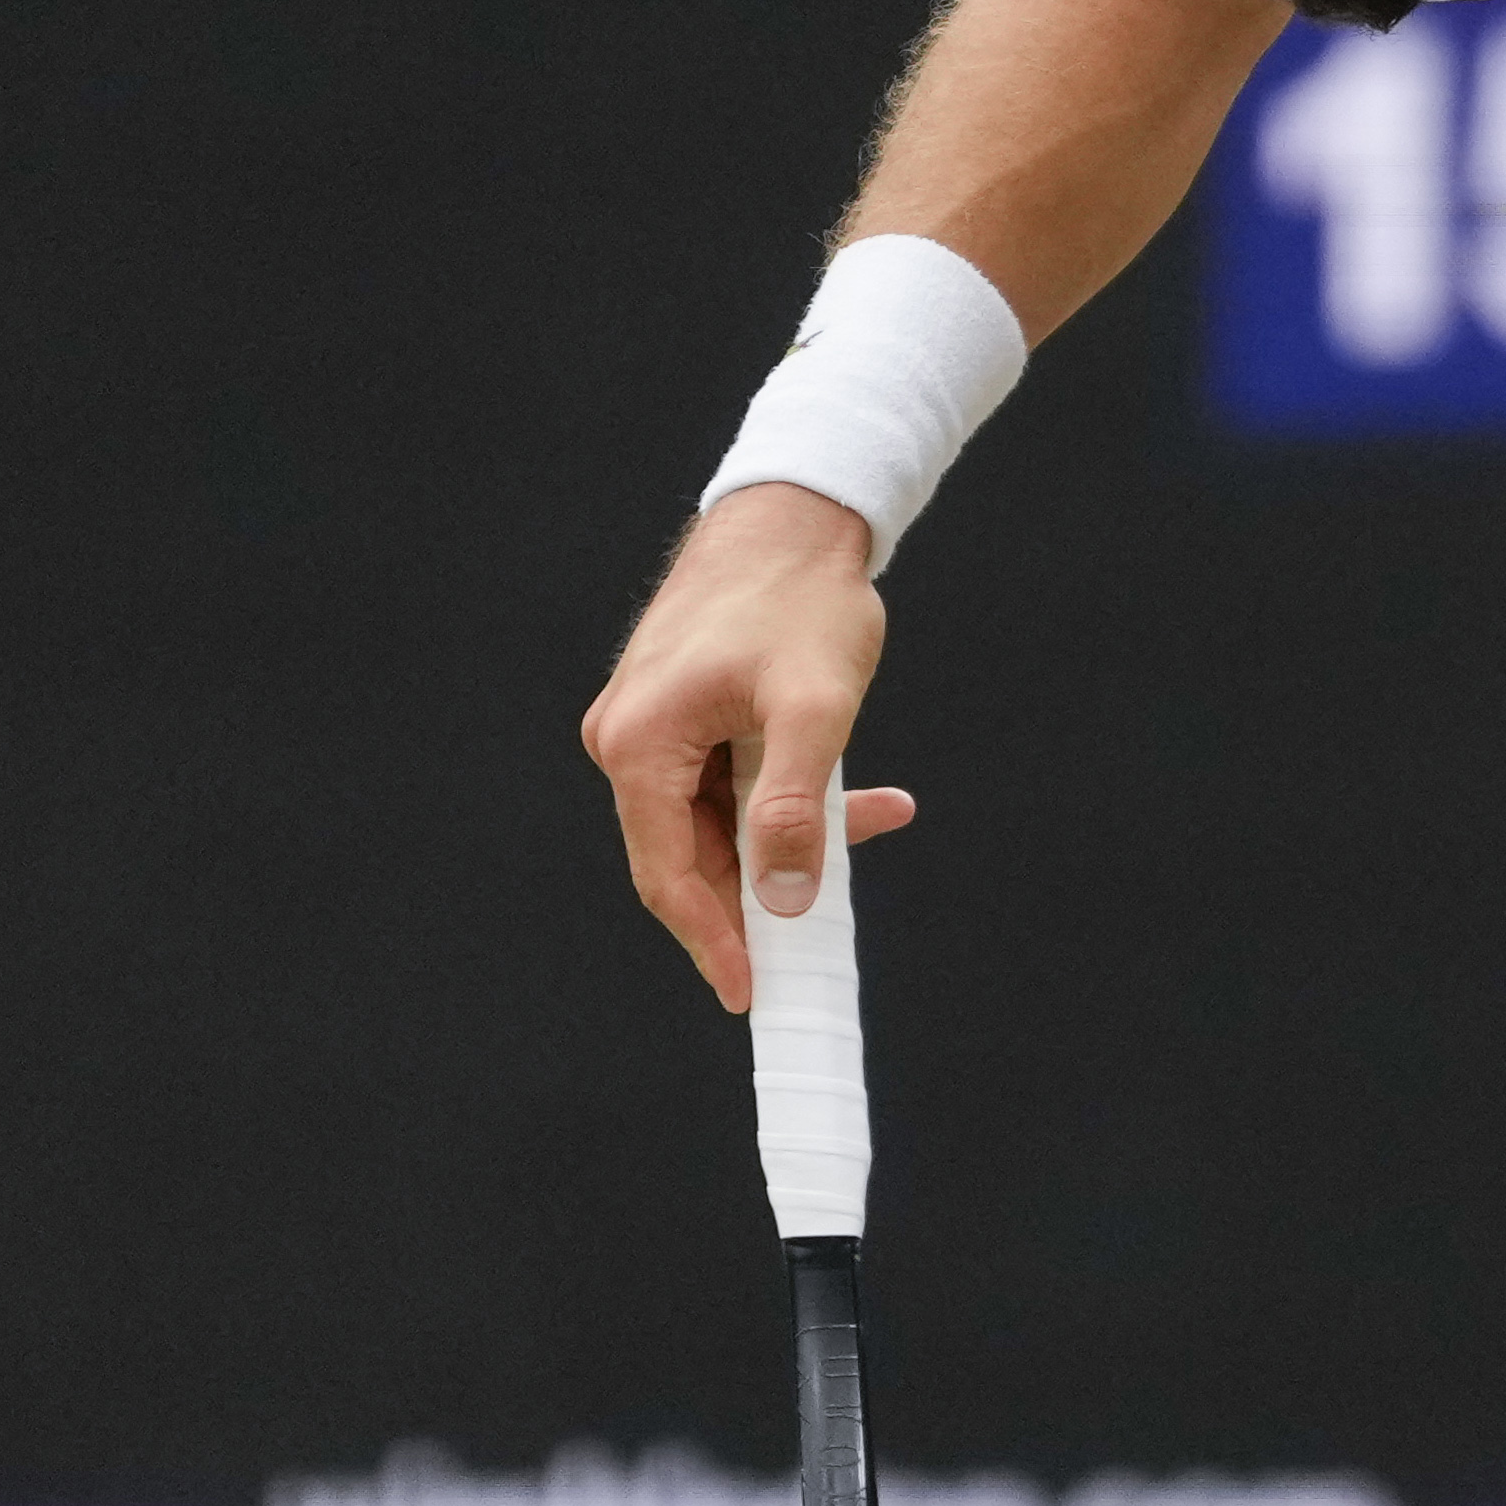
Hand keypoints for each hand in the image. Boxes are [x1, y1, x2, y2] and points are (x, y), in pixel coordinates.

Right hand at [582, 482, 920, 1009]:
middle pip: (690, 854)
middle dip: (765, 891)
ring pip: (719, 819)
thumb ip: (796, 809)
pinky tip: (866, 796)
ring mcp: (652, 724)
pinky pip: (729, 781)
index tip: (752, 994)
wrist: (797, 512)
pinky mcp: (682, 711)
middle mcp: (627, 737)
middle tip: (825, 936)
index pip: (666, 876)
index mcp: (637, 744)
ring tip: (879, 819)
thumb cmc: (802, 597)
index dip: (711, 942)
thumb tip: (781, 903)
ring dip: (793, 836)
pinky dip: (789, 796)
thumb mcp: (814, 709)